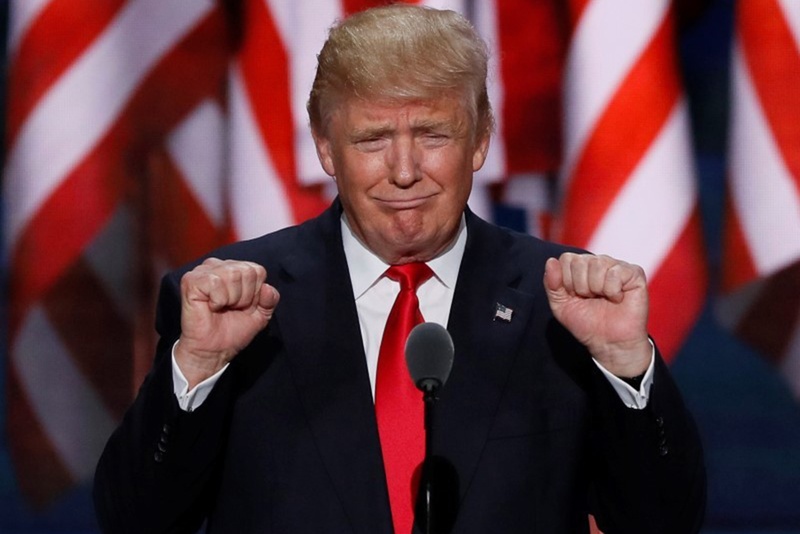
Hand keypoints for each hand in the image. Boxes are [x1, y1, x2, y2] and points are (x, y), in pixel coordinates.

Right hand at [175, 258, 279, 387]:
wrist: (214, 350)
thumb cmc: (233, 331)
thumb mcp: (261, 314)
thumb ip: (270, 299)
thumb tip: (267, 288)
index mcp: (235, 268)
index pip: (258, 271)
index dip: (255, 293)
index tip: (243, 306)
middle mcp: (219, 265)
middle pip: (247, 272)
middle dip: (244, 297)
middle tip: (231, 308)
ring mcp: (203, 271)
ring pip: (232, 275)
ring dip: (231, 299)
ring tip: (222, 307)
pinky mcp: (191, 280)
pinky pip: (215, 282)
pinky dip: (218, 300)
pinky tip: (211, 307)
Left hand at [543, 253, 650, 376]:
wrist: (609, 343)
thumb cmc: (586, 323)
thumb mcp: (560, 305)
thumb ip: (551, 283)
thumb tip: (551, 261)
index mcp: (580, 267)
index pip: (566, 259)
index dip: (566, 281)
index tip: (574, 296)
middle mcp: (598, 262)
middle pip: (580, 261)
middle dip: (580, 287)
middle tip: (590, 299)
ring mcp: (617, 266)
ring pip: (597, 264)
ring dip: (596, 288)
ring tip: (603, 299)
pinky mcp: (634, 274)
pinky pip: (615, 273)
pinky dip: (612, 291)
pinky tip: (617, 298)